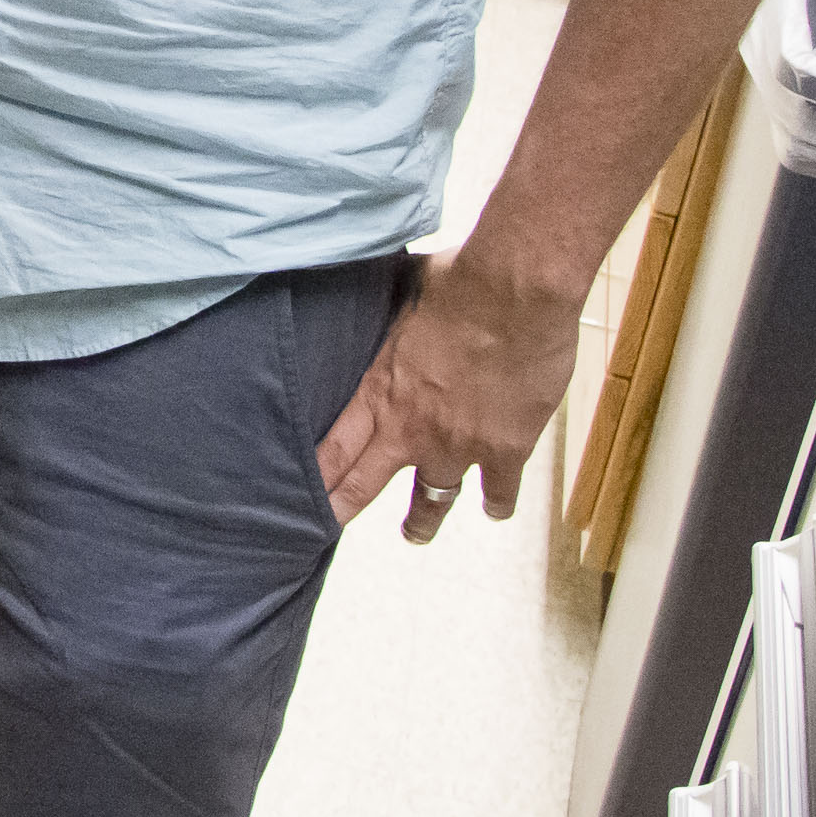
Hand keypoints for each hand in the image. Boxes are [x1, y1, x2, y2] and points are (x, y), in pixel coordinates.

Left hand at [314, 247, 575, 542]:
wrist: (514, 293)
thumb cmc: (456, 283)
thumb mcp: (399, 300)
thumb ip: (389, 315)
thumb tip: (376, 286)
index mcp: (380, 390)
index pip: (335, 446)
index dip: (317, 476)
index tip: (301, 497)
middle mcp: (412, 428)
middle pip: (366, 483)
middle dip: (346, 509)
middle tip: (331, 529)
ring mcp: (459, 445)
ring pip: (434, 499)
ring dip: (423, 519)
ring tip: (416, 533)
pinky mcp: (507, 449)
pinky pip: (498, 490)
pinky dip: (496, 502)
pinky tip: (493, 509)